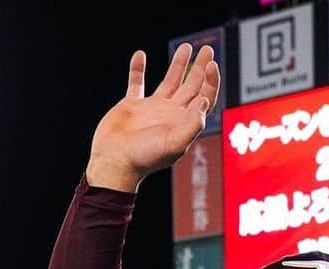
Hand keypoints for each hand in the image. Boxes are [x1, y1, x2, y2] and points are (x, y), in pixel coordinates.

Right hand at [86, 44, 219, 191]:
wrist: (116, 161)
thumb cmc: (145, 158)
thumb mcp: (175, 144)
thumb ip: (193, 124)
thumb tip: (205, 100)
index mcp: (184, 123)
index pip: (204, 98)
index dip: (210, 81)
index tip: (211, 63)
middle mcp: (171, 114)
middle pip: (192, 86)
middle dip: (201, 68)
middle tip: (208, 49)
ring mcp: (152, 109)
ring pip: (170, 81)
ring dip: (178, 64)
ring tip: (186, 46)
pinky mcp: (132, 105)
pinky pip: (136, 83)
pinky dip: (138, 69)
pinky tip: (141, 55)